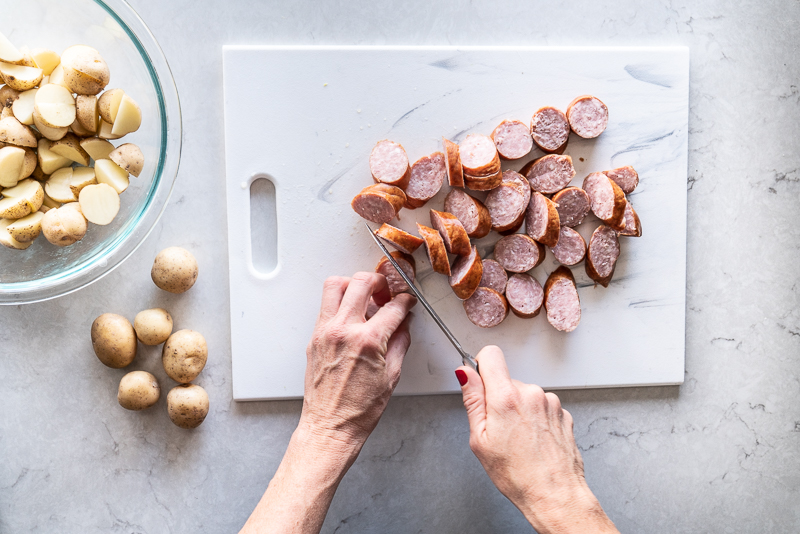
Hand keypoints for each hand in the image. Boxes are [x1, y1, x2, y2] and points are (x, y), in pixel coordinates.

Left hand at [301, 272, 416, 449]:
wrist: (330, 427)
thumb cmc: (358, 410)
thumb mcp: (392, 376)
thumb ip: (400, 343)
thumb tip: (403, 325)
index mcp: (367, 341)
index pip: (392, 307)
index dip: (405, 302)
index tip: (407, 303)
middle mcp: (343, 331)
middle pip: (361, 282)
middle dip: (379, 281)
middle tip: (386, 291)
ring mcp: (325, 332)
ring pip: (335, 285)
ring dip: (354, 285)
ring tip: (365, 297)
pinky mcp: (314, 338)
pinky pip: (326, 306)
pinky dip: (340, 303)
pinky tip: (352, 316)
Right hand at [456, 346, 617, 533]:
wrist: (555, 495)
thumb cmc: (517, 475)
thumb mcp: (480, 439)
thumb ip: (472, 400)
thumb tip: (465, 374)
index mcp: (506, 397)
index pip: (491, 355)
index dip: (481, 365)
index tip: (479, 381)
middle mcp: (531, 393)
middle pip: (507, 380)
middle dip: (499, 398)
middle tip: (499, 430)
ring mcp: (550, 402)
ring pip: (525, 395)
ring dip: (519, 410)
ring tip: (518, 440)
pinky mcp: (563, 413)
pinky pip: (541, 407)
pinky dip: (535, 419)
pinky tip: (533, 441)